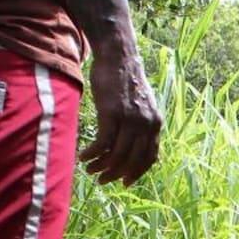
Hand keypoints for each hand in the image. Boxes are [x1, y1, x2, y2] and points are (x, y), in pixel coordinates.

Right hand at [83, 45, 162, 185]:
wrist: (118, 56)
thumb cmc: (125, 80)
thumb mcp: (142, 104)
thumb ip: (143, 124)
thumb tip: (137, 145)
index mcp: (155, 124)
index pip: (149, 157)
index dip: (136, 172)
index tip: (125, 182)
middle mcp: (146, 124)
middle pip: (132, 160)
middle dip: (115, 174)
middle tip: (102, 180)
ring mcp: (129, 120)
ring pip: (116, 155)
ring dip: (101, 166)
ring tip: (89, 170)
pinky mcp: (111, 114)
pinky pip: (103, 143)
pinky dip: (92, 154)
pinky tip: (84, 157)